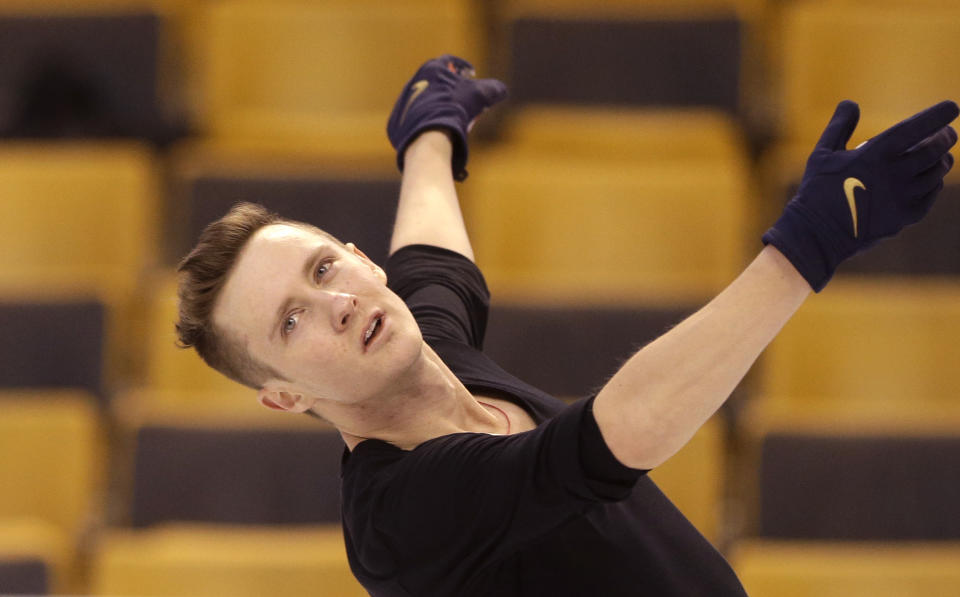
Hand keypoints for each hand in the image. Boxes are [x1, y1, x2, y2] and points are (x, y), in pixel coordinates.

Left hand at [387, 55, 507, 180]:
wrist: (428, 134)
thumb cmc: (455, 108)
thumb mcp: (480, 95)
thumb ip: (494, 89)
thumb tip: (502, 90)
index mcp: (432, 68)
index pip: (450, 61)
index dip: (464, 67)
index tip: (472, 75)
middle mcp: (415, 80)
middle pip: (439, 81)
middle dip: (454, 88)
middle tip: (466, 99)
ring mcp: (406, 100)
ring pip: (428, 99)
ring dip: (442, 104)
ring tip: (456, 116)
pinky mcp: (400, 119)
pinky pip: (419, 116)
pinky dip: (430, 119)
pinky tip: (441, 128)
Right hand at [763, 99, 958, 290]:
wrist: (816, 233)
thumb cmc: (817, 190)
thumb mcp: (822, 153)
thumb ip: (840, 126)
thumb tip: (850, 103)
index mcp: (876, 154)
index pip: (918, 127)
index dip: (938, 115)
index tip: (951, 107)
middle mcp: (895, 174)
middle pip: (935, 150)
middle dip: (946, 138)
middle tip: (948, 134)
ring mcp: (902, 197)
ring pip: (936, 173)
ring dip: (942, 161)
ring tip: (941, 156)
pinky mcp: (904, 218)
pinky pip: (929, 196)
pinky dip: (933, 185)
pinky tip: (931, 181)